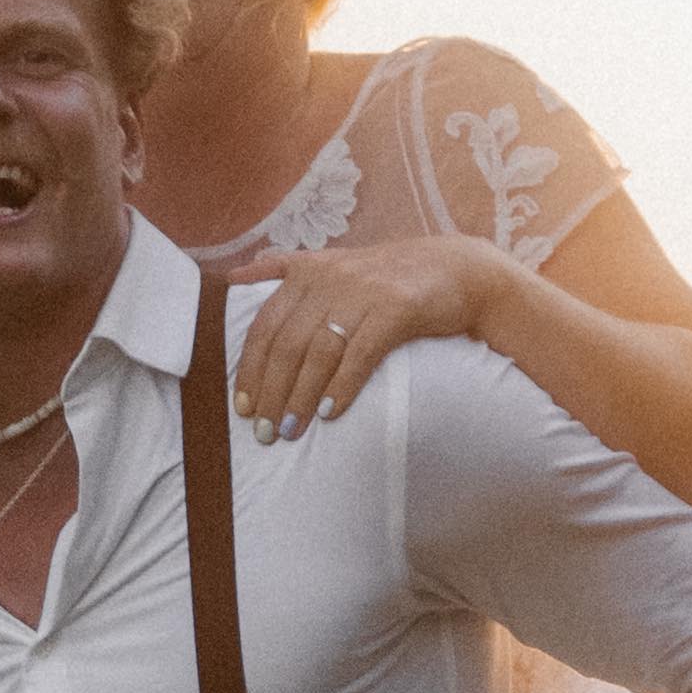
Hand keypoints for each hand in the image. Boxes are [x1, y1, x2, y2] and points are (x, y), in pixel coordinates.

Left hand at [226, 233, 490, 439]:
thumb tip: (234, 275)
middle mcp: (331, 280)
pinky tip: (331, 413)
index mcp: (308, 270)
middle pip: (288, 343)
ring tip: (290, 430)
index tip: (242, 406)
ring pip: (319, 352)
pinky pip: (361, 353)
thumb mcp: (334, 262)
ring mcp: (364, 293)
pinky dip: (342, 386)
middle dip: (271, 391)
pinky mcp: (396, 310)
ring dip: (301, 396)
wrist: (457, 269)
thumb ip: (285, 269)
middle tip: (263, 430)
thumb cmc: (391, 274)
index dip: (250, 367)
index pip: (266, 324)